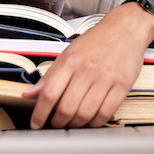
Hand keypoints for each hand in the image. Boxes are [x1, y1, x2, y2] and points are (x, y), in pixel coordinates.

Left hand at [22, 3, 153, 128]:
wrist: (124, 29)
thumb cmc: (95, 42)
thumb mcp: (67, 54)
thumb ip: (49, 76)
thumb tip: (29, 95)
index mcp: (69, 61)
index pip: (49, 93)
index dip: (40, 113)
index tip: (36, 123)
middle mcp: (86, 69)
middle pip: (66, 107)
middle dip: (57, 122)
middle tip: (55, 124)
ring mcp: (105, 78)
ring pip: (85, 113)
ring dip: (75, 125)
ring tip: (71, 123)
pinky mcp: (122, 85)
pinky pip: (106, 113)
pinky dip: (95, 122)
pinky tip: (89, 121)